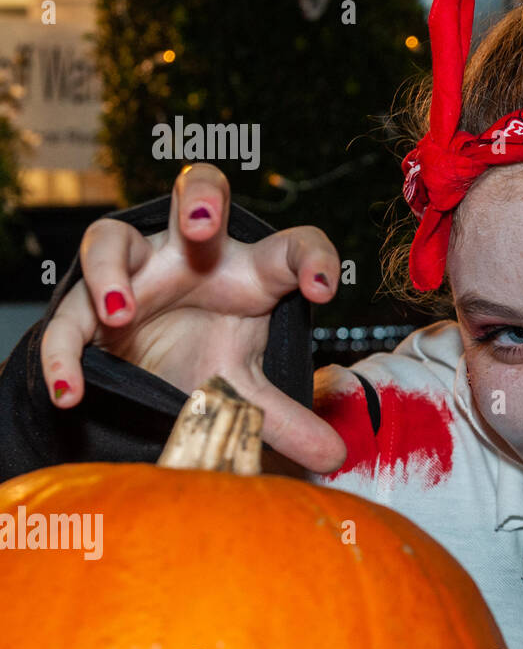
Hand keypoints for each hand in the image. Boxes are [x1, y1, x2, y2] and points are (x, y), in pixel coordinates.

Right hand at [40, 163, 347, 473]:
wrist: (148, 367)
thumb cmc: (207, 351)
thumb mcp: (247, 385)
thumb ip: (284, 419)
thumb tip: (334, 458)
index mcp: (249, 271)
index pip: (292, 247)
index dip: (312, 259)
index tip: (322, 291)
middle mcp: (193, 255)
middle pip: (198, 189)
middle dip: (200, 197)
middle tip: (202, 224)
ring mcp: (137, 272)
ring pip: (112, 236)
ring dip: (111, 268)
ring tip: (121, 313)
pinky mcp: (88, 310)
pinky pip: (65, 320)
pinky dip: (61, 354)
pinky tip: (71, 392)